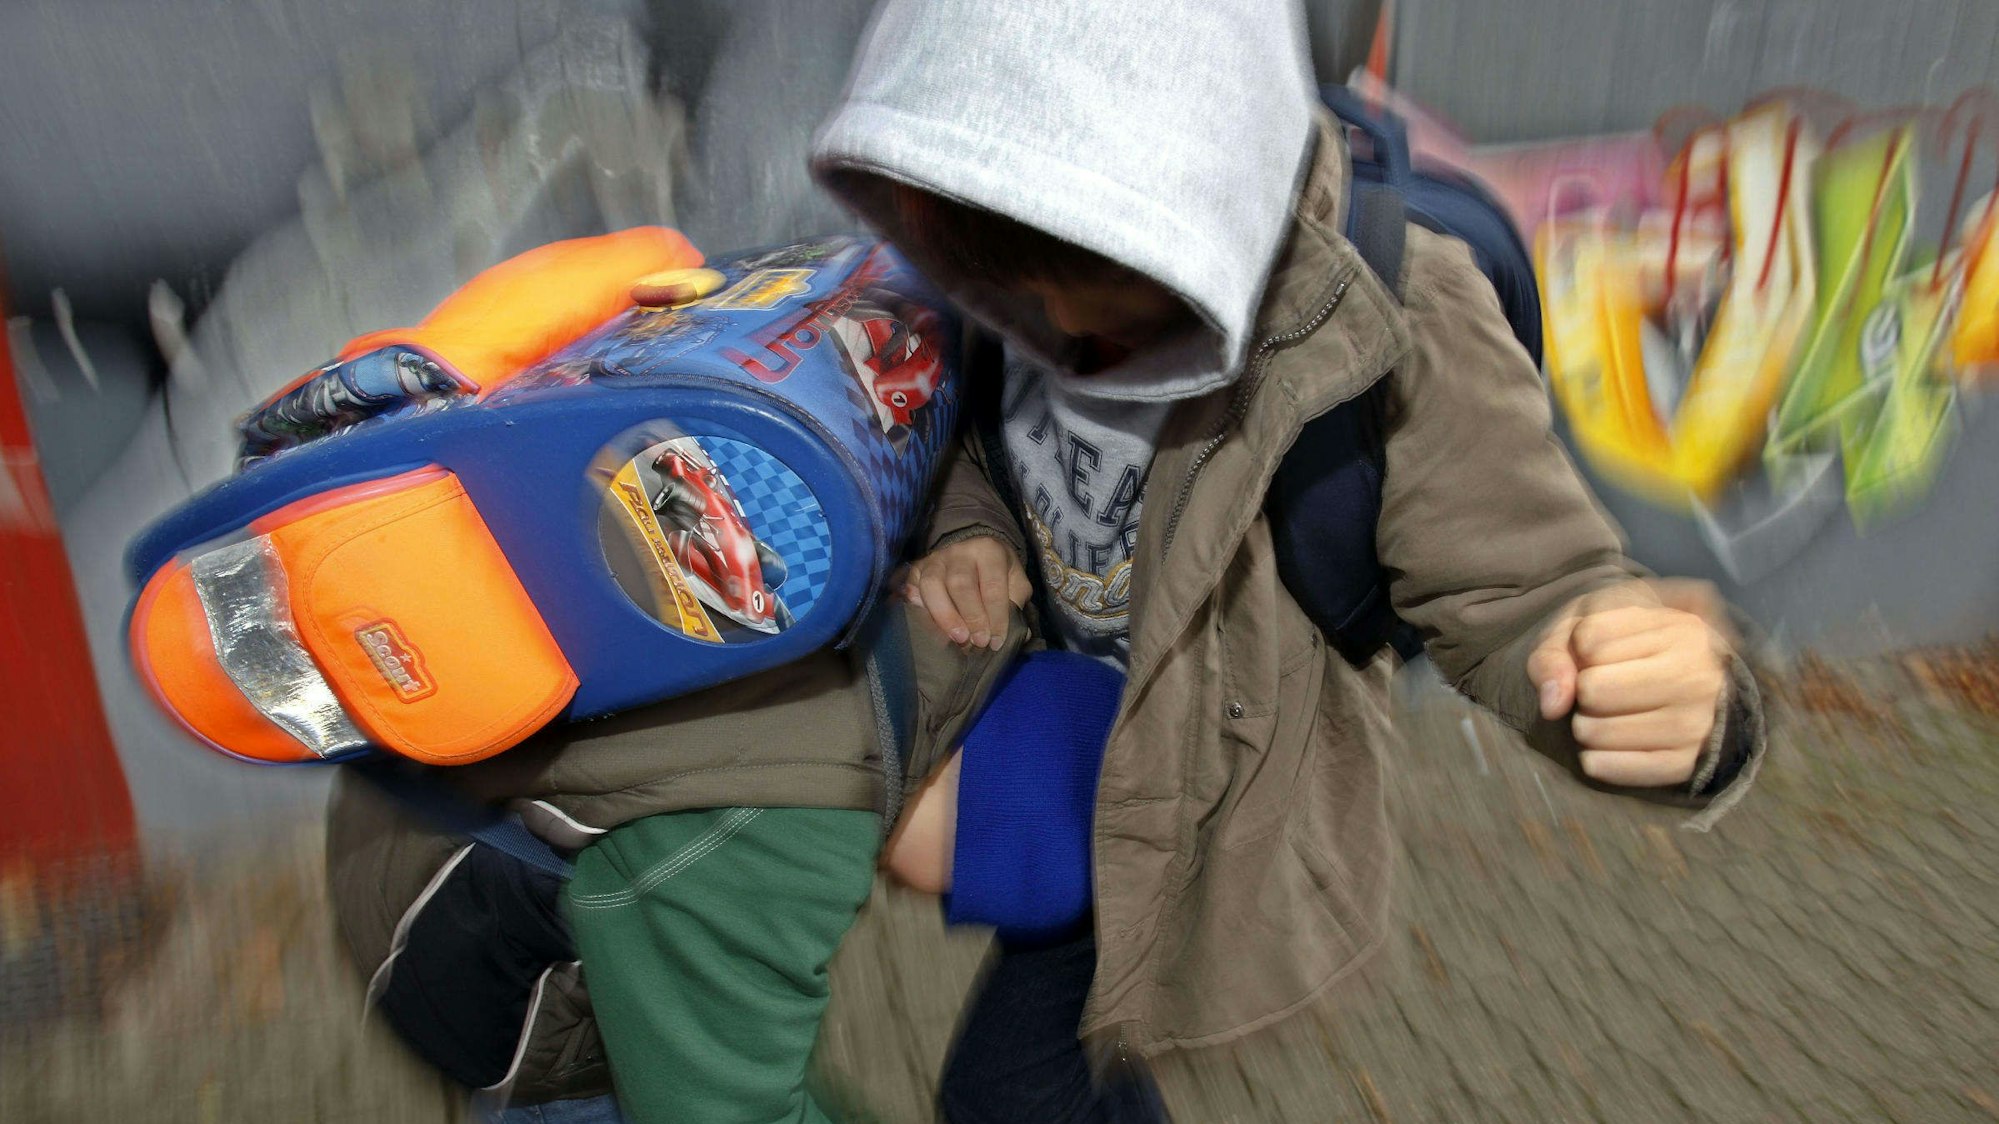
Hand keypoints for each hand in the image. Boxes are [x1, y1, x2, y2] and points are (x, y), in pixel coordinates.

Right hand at [902, 534, 1030, 650]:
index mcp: (989, 551)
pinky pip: (913, 588)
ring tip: (957, 637)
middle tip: (978, 641)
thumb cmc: (996, 571)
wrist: (973, 547)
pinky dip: (917, 606)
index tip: (996, 641)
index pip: (992, 586)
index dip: (996, 616)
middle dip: (971, 616)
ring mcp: (936, 559)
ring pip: (932, 585)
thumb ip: (1017, 605)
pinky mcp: (918, 568)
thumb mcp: (1015, 581)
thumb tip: (1020, 635)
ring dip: (944, 615)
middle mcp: (960, 552)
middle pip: (960, 584)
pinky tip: (925, 624)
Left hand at [1527, 582, 1730, 786]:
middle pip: (1593, 689)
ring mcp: (1695, 723)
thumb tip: (1552, 706)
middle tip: (1600, 692)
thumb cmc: (1622, 650)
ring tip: (1606, 716)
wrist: (1678, 686)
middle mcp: (1697, 675)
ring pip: (1599, 731)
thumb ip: (1553, 655)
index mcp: (1679, 629)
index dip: (1580, 649)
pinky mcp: (1684, 764)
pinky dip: (1595, 762)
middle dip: (1582, 691)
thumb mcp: (1585, 630)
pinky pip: (1617, 770)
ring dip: (1585, 727)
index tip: (1599, 654)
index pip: (1590, 640)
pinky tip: (1602, 750)